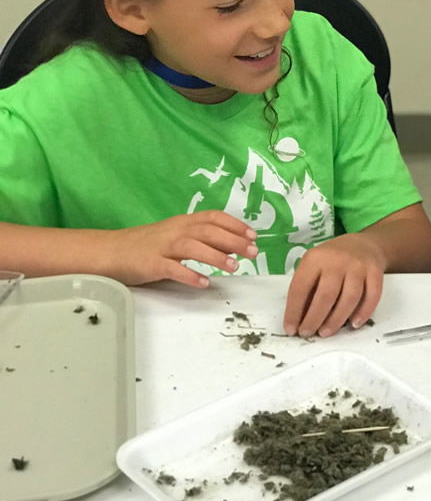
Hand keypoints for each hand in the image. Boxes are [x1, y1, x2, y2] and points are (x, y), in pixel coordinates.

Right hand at [107, 210, 255, 286]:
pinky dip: (189, 275)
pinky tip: (203, 283)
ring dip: (216, 256)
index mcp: (182, 223)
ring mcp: (162, 247)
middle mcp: (174, 231)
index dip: (234, 225)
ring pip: (193, 247)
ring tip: (234, 267)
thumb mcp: (175, 236)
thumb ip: (200, 239)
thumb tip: (230, 245)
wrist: (108, 251)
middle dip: (233, 240)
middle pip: (208, 231)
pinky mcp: (150, 264)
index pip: (213, 217)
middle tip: (252, 252)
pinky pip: (172, 269)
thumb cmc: (145, 246)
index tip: (252, 235)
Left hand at [283, 234, 386, 337]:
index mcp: (315, 258)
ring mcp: (358, 266)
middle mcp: (337, 260)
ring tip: (326, 332)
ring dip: (336, 320)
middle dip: (314, 319)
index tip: (290, 329)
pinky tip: (354, 324)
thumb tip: (299, 318)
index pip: (301, 288)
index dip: (294, 311)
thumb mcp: (314, 264)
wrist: (364, 244)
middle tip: (307, 333)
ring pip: (349, 298)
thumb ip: (307, 286)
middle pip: (325, 295)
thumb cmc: (333, 259)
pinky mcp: (375, 272)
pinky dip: (363, 313)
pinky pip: (371, 296)